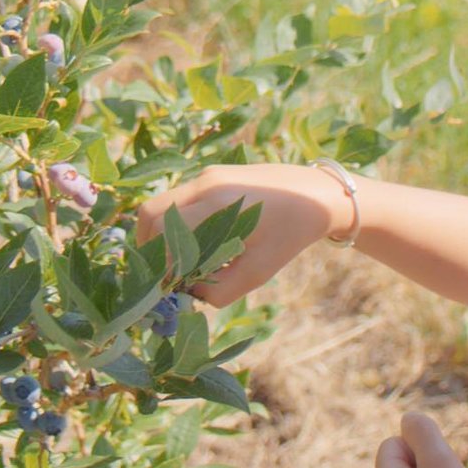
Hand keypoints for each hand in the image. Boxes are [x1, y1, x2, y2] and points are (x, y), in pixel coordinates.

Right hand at [133, 163, 339, 306]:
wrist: (319, 195)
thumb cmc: (290, 235)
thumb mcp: (258, 272)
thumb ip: (218, 290)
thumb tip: (187, 293)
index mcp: (217, 205)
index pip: (162, 230)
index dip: (157, 260)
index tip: (167, 284)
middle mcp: (205, 183)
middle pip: (150, 213)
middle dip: (149, 246)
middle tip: (164, 273)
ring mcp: (207, 174)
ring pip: (162, 205)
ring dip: (162, 234)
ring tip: (181, 261)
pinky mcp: (212, 175)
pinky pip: (179, 200)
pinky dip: (177, 223)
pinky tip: (199, 243)